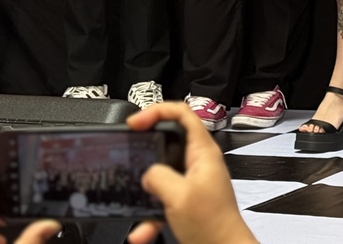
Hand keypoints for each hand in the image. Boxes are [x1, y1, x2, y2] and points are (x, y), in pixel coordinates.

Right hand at [125, 101, 257, 243]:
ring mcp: (193, 181)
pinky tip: (142, 230)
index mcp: (203, 152)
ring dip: (145, 190)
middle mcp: (199, 163)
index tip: (135, 122)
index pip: (182, 113)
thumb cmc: (214, 224)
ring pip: (161, 174)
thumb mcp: (180, 195)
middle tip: (129, 150)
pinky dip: (150, 215)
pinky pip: (162, 200)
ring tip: (133, 196)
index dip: (157, 111)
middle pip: (169, 140)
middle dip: (145, 147)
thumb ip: (158, 176)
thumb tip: (148, 173)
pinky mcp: (187, 201)